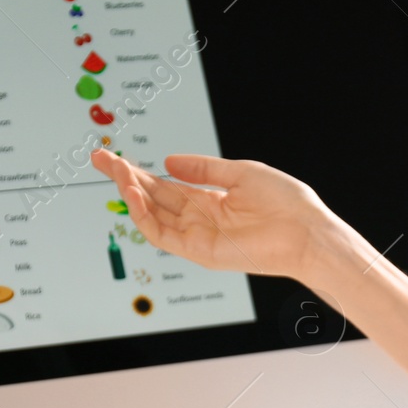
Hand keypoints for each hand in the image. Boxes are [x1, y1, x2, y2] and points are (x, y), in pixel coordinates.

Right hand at [91, 150, 340, 280]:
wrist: (308, 233)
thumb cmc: (287, 204)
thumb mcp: (240, 173)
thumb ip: (202, 168)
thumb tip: (169, 160)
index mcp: (211, 201)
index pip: (165, 185)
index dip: (138, 170)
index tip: (115, 155)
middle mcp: (201, 220)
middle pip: (152, 198)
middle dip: (124, 178)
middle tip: (99, 156)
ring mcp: (199, 237)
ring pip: (152, 217)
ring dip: (131, 193)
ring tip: (116, 170)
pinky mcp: (200, 252)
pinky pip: (163, 235)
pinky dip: (144, 216)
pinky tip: (134, 193)